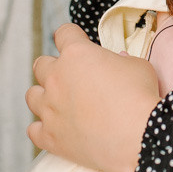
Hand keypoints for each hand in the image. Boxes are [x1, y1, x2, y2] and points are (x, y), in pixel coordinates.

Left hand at [26, 23, 159, 171]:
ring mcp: (50, 108)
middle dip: (54, 68)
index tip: (77, 41)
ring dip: (44, 96)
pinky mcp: (50, 136)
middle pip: (41, 65)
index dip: (72, 36)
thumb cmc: (140, 98)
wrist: (137, 138)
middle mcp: (56, 78)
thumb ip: (123, 60)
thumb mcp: (138, 66)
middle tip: (72, 77)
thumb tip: (118, 59)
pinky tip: (56, 129)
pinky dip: (43, 129)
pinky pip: (33, 130)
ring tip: (61, 103)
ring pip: (32, 95)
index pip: (64, 33)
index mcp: (76, 54)